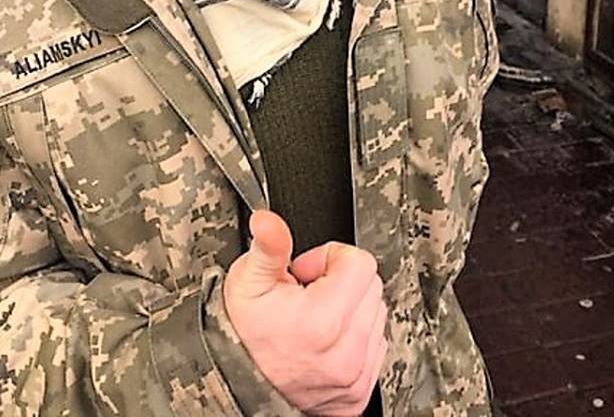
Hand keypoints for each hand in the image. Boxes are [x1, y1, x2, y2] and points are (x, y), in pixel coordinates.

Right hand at [224, 211, 386, 415]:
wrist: (237, 386)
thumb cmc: (242, 333)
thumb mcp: (247, 281)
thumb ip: (268, 246)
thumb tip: (268, 221)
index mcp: (323, 321)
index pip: (360, 262)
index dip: (329, 257)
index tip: (306, 271)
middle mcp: (347, 352)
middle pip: (371, 285)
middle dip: (341, 280)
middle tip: (306, 292)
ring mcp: (355, 376)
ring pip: (376, 313)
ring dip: (351, 307)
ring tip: (314, 315)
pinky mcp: (359, 392)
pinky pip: (376, 344)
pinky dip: (355, 335)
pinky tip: (325, 337)